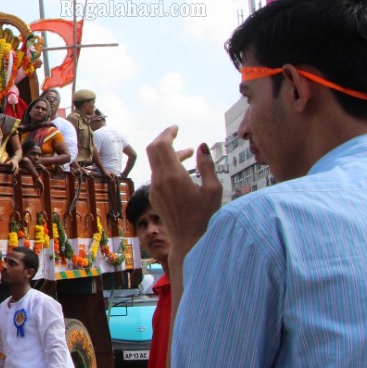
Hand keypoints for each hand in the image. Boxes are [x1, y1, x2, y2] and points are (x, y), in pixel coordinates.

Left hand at [146, 127, 218, 257]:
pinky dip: (167, 166)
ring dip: (169, 153)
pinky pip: (157, 174)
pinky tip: (182, 170)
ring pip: (155, 162)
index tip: (176, 128)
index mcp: (173, 176)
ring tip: (189, 152)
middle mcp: (159, 180)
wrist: (189, 240)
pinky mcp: (154, 196)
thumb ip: (207, 165)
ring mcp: (154, 188)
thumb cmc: (205, 216)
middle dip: (163, 138)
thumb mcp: (213, 190)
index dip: (168, 133)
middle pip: (153, 149)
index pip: (162, 145)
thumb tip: (201, 145)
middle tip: (176, 133)